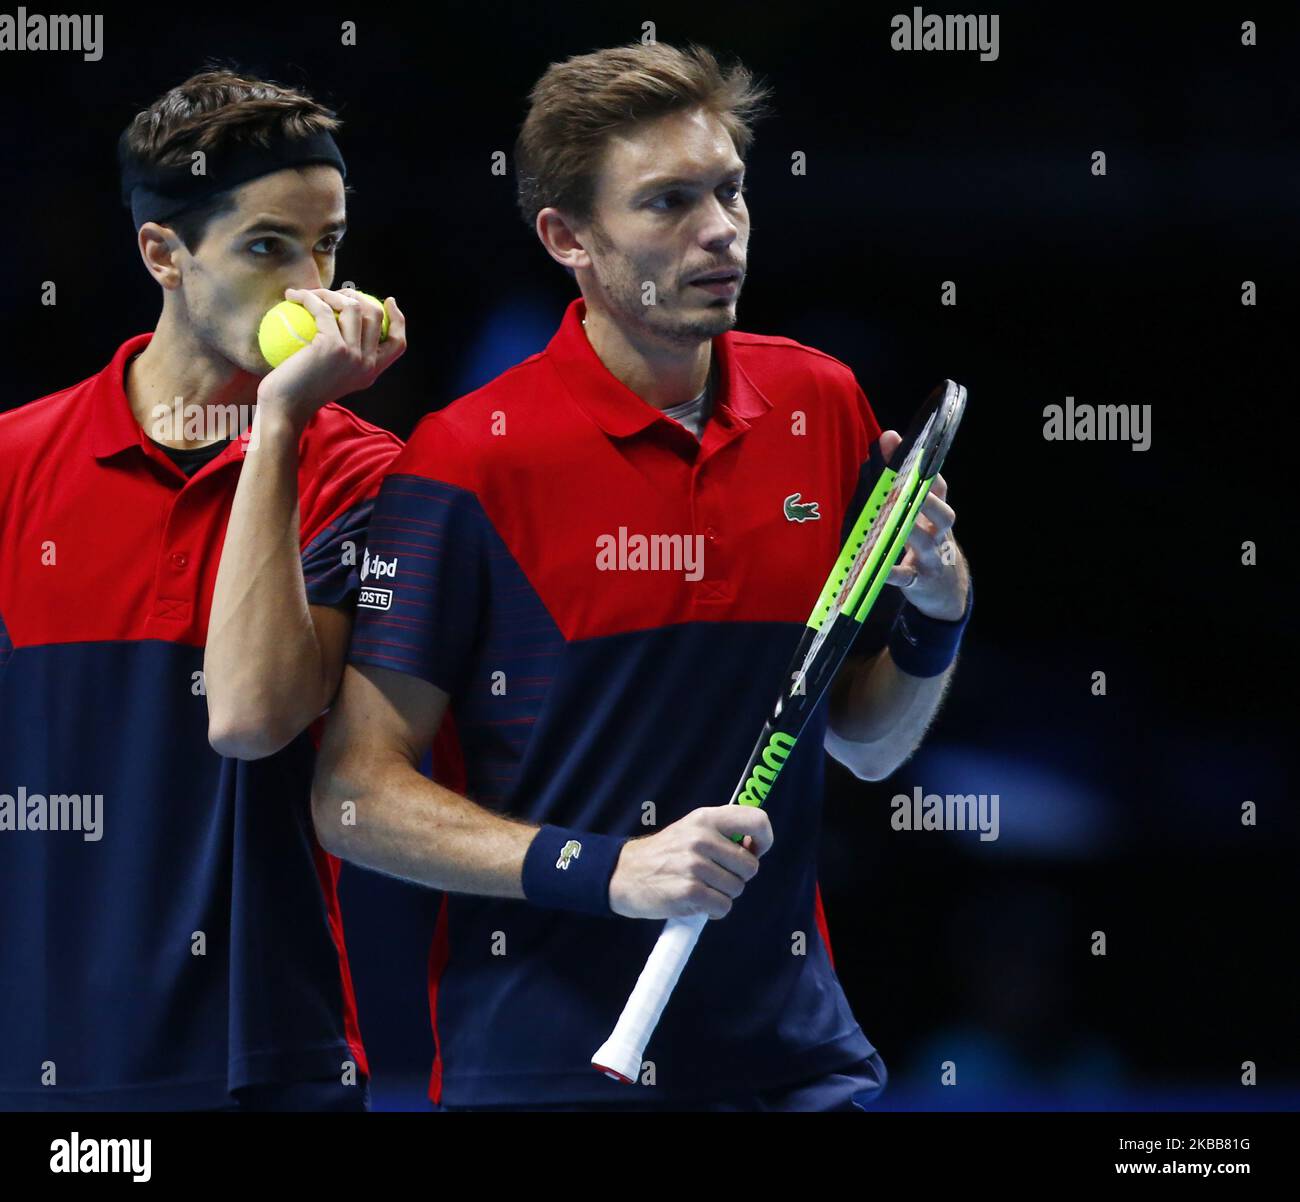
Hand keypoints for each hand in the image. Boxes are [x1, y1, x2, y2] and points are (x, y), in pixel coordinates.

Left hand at [256, 287, 406, 433]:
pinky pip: (322, 309)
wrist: (284, 407)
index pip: (398, 343)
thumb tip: (340, 322)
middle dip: (358, 296)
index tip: (388, 301)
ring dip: (330, 292)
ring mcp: (353, 355)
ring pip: (353, 306)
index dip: (398, 319)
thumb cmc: (297, 391)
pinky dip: (307, 298)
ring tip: (309, 294)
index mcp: (370, 373)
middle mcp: (367, 364)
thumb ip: (343, 357)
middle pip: (376, 315)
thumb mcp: (329, 376)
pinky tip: (292, 296)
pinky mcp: (334, 347)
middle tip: (335, 294)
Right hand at [608, 805, 772, 919]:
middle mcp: (701, 838)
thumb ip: (723, 832)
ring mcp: (694, 865)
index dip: (764, 840)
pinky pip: (723, 907)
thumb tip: (756, 846)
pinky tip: (696, 902)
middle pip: (750, 866)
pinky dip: (714, 910)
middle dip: (737, 876)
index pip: (757, 820)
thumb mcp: (691, 829)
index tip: (754, 851)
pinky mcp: (688, 892)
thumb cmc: (665, 854)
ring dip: (723, 895)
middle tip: (715, 876)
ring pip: (737, 889)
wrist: (623, 874)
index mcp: (706, 818)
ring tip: (700, 887)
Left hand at [877, 428, 968, 619]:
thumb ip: (903, 485)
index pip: (937, 485)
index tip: (901, 445)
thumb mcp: (920, 516)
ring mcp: (932, 557)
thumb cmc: (926, 542)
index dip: (923, 466)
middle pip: (943, 514)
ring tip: (892, 522)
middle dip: (926, 500)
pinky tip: (876, 567)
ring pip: (925, 542)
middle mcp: (939, 533)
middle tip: (905, 488)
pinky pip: (905, 576)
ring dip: (909, 532)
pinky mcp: (919, 580)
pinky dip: (891, 572)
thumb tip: (884, 443)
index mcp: (937, 513)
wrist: (946, 588)